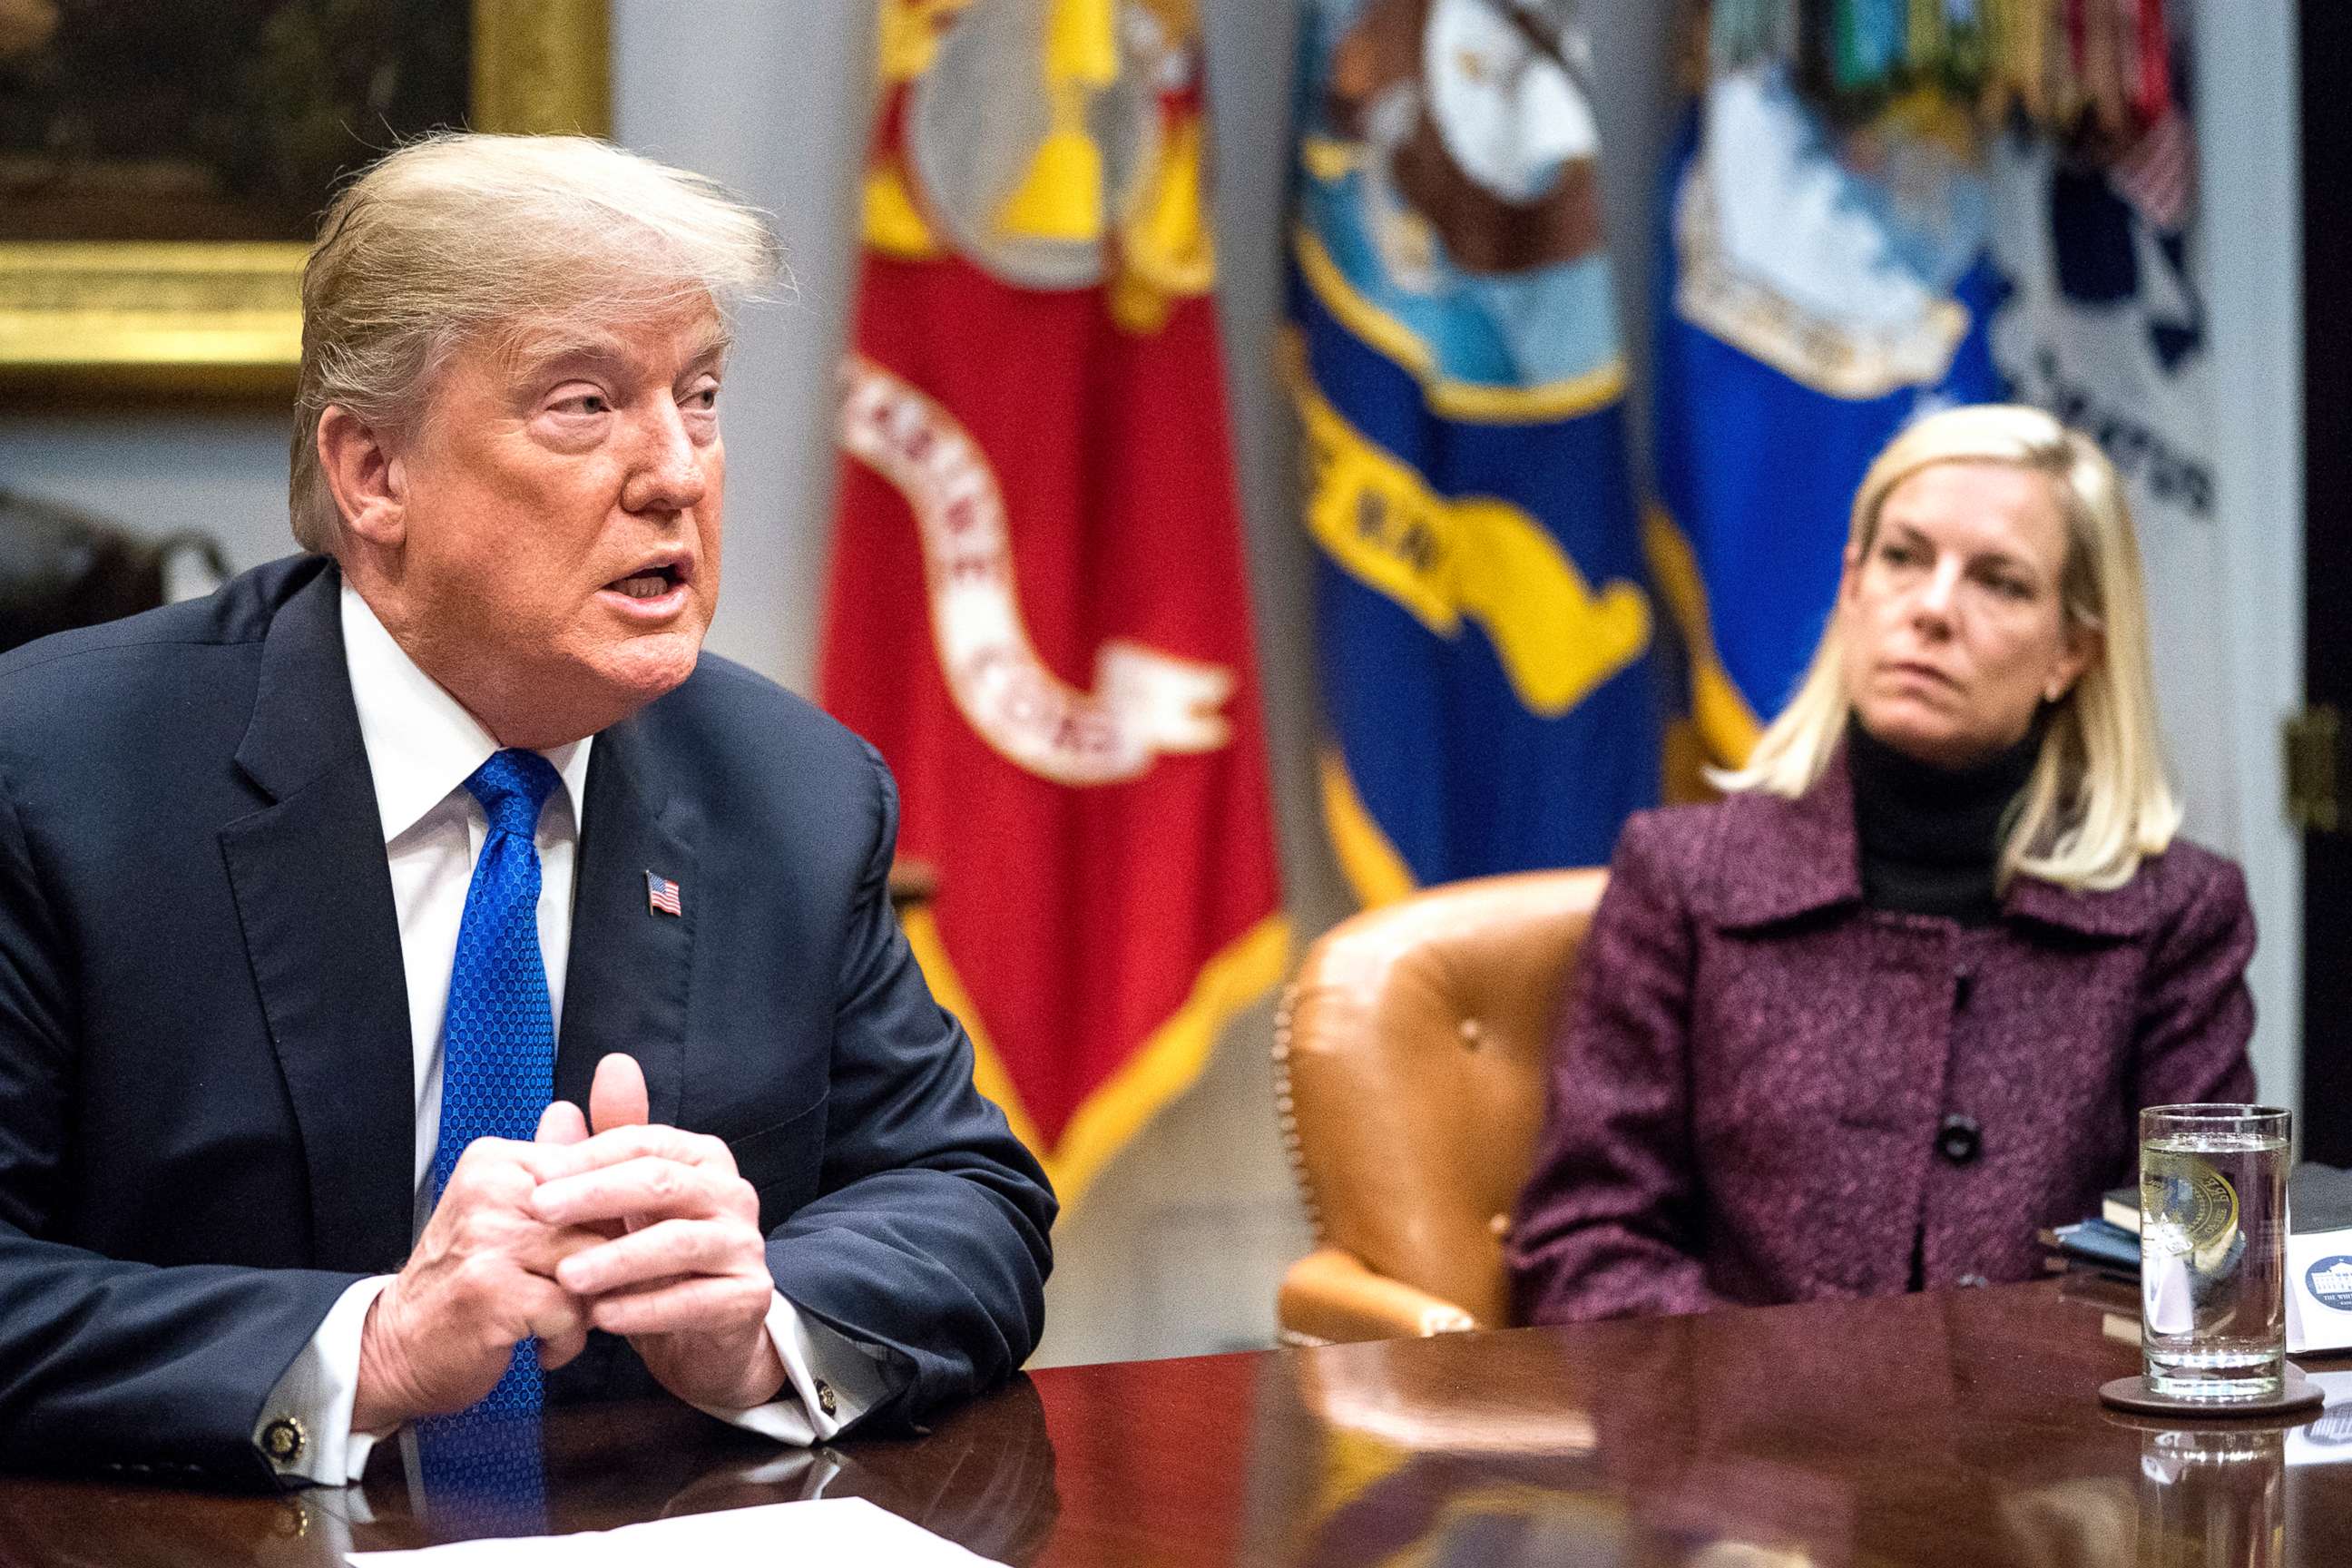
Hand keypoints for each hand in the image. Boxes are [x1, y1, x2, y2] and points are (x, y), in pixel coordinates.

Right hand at [351, 1120, 604, 1432]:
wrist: (398, 1346)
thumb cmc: (463, 1282)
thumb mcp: (506, 1215)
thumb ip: (560, 1176)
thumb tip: (614, 1125)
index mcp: (497, 1162)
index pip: (598, 1167)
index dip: (616, 1216)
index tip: (597, 1247)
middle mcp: (490, 1190)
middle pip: (601, 1217)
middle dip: (605, 1265)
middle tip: (576, 1290)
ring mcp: (488, 1239)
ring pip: (592, 1263)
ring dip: (585, 1305)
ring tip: (556, 1317)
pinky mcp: (493, 1291)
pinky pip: (572, 1309)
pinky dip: (567, 1337)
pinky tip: (542, 1343)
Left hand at [529, 1055, 786, 1410]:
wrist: (705, 1337)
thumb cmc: (657, 1262)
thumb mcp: (625, 1206)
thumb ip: (604, 1149)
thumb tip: (590, 1082)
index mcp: (703, 1159)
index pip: (645, 1143)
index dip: (590, 1157)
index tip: (537, 1179)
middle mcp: (731, 1194)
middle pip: (662, 1181)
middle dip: (595, 1195)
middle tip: (540, 1212)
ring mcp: (745, 1245)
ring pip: (679, 1242)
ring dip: (617, 1259)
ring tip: (566, 1276)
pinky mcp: (748, 1297)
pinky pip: (695, 1300)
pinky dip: (645, 1308)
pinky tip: (602, 1317)